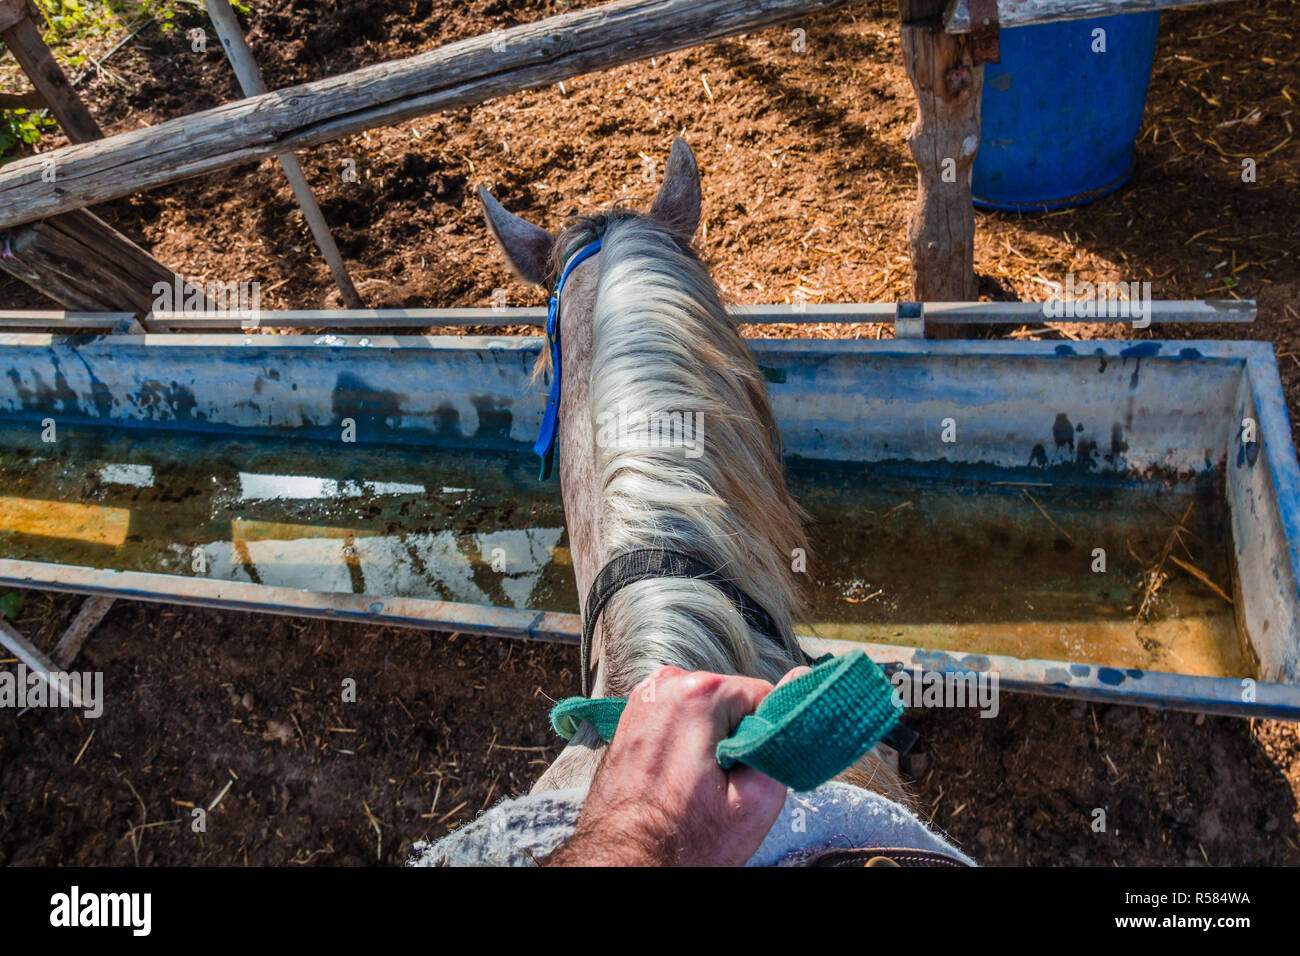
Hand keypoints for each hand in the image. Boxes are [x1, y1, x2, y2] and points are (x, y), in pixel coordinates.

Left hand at [545, 665, 807, 865]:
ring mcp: (644, 700)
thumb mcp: (757, 799)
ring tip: (698, 783)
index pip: (762, 695)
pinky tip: (680, 777)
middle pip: (732, 701)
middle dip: (737, 738)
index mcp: (696, 695)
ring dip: (712, 742)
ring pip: (707, 712)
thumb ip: (784, 736)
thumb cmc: (682, 842)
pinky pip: (681, 720)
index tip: (750, 769)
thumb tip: (800, 683)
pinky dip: (688, 743)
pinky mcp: (634, 717)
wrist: (626, 863)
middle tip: (723, 784)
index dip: (766, 736)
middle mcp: (664, 686)